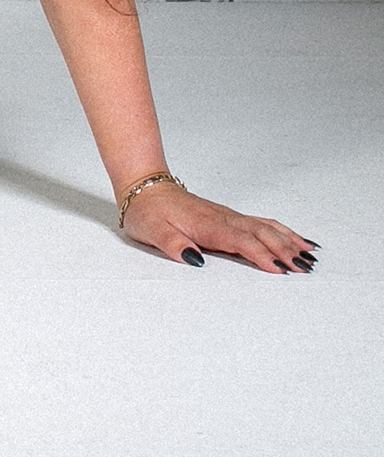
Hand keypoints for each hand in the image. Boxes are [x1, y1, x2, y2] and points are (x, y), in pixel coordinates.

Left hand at [121, 178, 317, 274]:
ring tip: (311, 256)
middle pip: (259, 233)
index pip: (239, 240)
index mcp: (206, 224)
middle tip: (306, 268)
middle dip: (284, 250)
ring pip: (265, 227)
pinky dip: (282, 231)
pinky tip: (298, 239)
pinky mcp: (230, 217)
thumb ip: (172, 244)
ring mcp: (228, 216)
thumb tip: (194, 259)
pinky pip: (261, 223)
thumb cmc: (148, 212)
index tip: (281, 270)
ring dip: (288, 241)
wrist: (145, 187)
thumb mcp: (152, 231)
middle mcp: (222, 218)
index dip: (260, 254)